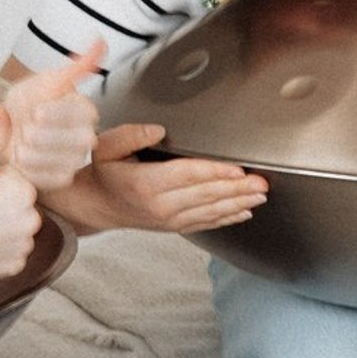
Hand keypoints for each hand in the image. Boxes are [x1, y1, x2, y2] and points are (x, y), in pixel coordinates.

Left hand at [0, 41, 105, 191]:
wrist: (6, 126)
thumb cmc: (28, 101)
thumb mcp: (47, 80)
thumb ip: (75, 65)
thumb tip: (101, 39)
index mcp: (86, 110)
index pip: (87, 115)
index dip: (60, 115)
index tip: (36, 110)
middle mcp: (87, 136)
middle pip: (81, 142)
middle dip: (48, 135)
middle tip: (26, 129)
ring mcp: (75, 160)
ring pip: (69, 162)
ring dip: (38, 152)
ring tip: (19, 143)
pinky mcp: (61, 178)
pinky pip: (55, 180)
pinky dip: (34, 170)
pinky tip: (19, 158)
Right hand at [0, 106, 41, 289]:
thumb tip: (4, 108)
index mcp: (23, 192)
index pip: (18, 182)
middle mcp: (31, 221)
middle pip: (20, 206)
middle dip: (1, 207)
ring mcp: (23, 247)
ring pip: (17, 230)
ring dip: (1, 229)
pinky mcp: (14, 268)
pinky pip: (11, 253)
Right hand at [52, 122, 267, 235]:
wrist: (94, 206)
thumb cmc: (103, 173)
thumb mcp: (106, 147)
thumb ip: (131, 135)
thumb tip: (158, 130)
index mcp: (145, 183)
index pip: (188, 175)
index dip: (216, 172)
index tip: (239, 170)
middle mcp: (159, 205)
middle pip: (206, 194)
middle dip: (237, 188)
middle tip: (261, 182)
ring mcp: (168, 219)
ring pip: (210, 211)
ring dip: (238, 202)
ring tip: (260, 195)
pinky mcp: (174, 227)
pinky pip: (205, 223)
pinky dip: (227, 218)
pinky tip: (244, 211)